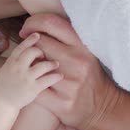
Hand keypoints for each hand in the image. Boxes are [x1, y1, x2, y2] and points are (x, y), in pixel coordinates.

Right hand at [0, 33, 62, 108]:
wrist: (2, 101)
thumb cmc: (5, 83)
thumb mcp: (6, 67)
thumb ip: (16, 58)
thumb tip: (27, 47)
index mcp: (11, 61)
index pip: (22, 46)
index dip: (30, 39)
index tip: (37, 35)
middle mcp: (18, 67)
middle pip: (33, 52)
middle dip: (41, 51)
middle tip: (44, 55)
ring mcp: (26, 78)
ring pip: (43, 65)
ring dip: (52, 63)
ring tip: (56, 64)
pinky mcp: (33, 88)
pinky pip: (48, 80)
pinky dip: (56, 76)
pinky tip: (59, 76)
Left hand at [20, 14, 121, 129]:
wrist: (103, 107)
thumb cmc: (88, 74)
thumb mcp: (85, 51)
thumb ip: (67, 38)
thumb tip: (40, 25)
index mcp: (82, 46)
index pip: (51, 23)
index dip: (33, 22)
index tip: (26, 30)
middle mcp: (76, 62)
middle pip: (39, 43)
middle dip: (29, 44)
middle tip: (26, 49)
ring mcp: (69, 83)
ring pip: (35, 65)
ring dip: (29, 64)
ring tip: (30, 65)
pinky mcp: (60, 102)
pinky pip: (35, 87)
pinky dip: (31, 83)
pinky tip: (33, 82)